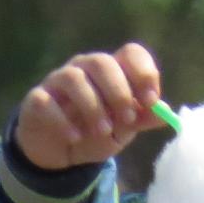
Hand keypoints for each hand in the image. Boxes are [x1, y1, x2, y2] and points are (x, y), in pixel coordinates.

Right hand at [14, 43, 162, 170]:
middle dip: (119, 92)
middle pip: (102, 62)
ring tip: (104, 131)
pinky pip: (46, 101)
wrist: (60, 150)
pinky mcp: (37, 99)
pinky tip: (76, 137)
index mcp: (112, 71)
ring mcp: (57, 81)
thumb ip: (143, 119)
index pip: (131, 53)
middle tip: (127, 119)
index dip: (144, 72)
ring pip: (73, 78)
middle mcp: (84, 68)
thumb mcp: (124, 129)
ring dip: (93, 107)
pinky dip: (63, 120)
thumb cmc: (97, 131)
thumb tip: (166, 114)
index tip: (151, 100)